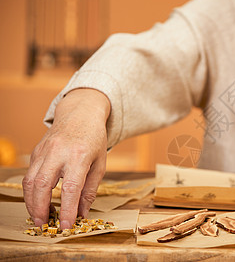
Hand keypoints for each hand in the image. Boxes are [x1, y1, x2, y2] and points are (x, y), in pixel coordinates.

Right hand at [22, 89, 110, 229]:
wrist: (81, 113)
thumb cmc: (94, 139)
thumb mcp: (100, 164)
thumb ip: (90, 190)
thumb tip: (82, 213)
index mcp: (79, 155)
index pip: (71, 187)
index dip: (67, 209)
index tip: (66, 225)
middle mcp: (59, 152)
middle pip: (43, 184)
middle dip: (40, 208)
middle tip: (44, 225)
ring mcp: (44, 150)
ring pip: (31, 180)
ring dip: (32, 202)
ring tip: (39, 217)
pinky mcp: (36, 151)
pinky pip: (30, 174)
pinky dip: (31, 191)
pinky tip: (37, 201)